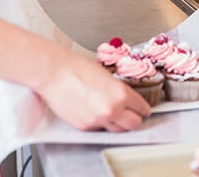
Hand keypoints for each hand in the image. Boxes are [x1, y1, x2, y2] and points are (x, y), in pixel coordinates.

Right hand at [34, 51, 150, 131]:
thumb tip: (128, 101)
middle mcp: (112, 110)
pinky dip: (100, 123)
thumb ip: (120, 91)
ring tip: (112, 113)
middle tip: (131, 114)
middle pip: (134, 124)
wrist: (55, 73)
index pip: (143, 109)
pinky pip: (99, 129)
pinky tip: (95, 111)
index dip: (143, 108)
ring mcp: (98, 120)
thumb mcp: (108, 76)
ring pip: (118, 130)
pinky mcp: (85, 127)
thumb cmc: (78, 69)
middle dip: (134, 119)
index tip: (142, 109)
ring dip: (118, 123)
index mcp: (121, 94)